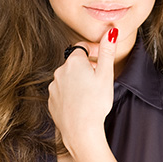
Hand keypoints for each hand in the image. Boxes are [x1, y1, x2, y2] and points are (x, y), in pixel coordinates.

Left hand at [48, 28, 118, 152]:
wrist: (81, 130)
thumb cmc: (96, 102)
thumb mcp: (106, 74)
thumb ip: (107, 51)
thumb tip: (110, 31)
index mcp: (74, 62)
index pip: (82, 47)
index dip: (94, 50)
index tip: (102, 59)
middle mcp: (59, 72)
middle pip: (75, 63)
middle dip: (87, 67)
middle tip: (101, 79)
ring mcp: (53, 87)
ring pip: (68, 78)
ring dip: (78, 80)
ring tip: (91, 93)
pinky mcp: (52, 101)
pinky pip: (62, 92)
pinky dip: (71, 93)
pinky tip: (82, 103)